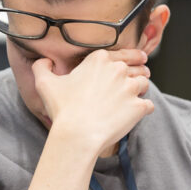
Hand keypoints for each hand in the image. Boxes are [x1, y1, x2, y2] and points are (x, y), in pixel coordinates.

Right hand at [33, 49, 153, 155]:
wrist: (77, 135)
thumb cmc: (62, 110)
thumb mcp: (44, 84)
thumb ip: (41, 67)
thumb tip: (44, 61)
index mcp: (99, 60)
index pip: (119, 54)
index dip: (125, 59)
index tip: (130, 63)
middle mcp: (118, 70)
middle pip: (134, 67)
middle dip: (133, 74)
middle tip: (132, 82)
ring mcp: (130, 88)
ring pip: (144, 83)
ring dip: (139, 91)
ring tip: (130, 99)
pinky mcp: (139, 106)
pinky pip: (148, 105)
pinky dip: (143, 109)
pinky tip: (134, 114)